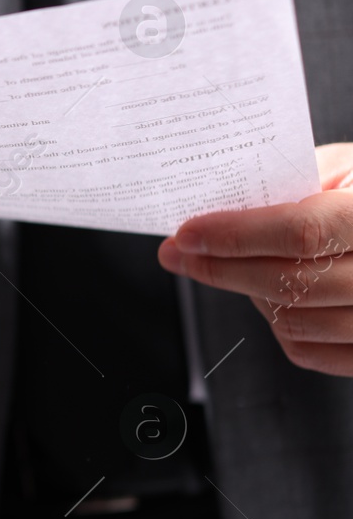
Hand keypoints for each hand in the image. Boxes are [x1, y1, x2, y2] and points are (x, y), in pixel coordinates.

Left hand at [159, 143, 352, 374]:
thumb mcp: (346, 166)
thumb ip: (291, 183)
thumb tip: (218, 209)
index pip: (303, 233)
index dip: (237, 237)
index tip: (188, 234)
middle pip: (293, 284)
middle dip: (223, 270)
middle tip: (181, 254)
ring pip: (296, 323)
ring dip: (250, 296)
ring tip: (231, 269)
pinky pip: (310, 352)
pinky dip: (279, 325)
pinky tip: (269, 297)